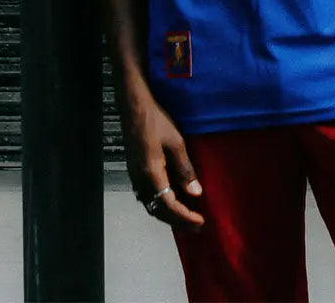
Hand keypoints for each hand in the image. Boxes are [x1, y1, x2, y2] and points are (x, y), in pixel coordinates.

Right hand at [122, 97, 204, 230]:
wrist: (134, 108)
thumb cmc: (156, 122)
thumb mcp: (176, 143)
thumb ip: (185, 169)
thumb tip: (196, 193)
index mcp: (152, 175)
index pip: (169, 206)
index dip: (185, 217)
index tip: (200, 221)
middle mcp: (140, 180)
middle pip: (158, 211)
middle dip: (178, 221)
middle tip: (196, 226)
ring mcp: (135, 177)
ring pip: (151, 205)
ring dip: (168, 215)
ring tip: (185, 217)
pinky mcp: (134, 172)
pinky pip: (146, 197)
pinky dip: (159, 205)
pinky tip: (169, 201)